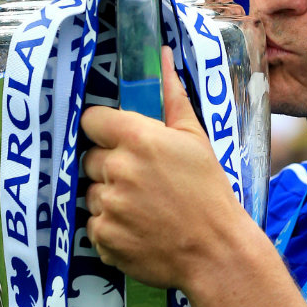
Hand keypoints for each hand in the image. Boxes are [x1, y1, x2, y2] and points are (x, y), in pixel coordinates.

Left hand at [81, 46, 244, 289]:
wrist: (216, 250)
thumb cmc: (209, 191)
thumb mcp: (195, 138)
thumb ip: (173, 96)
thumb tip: (163, 57)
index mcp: (138, 138)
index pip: (91, 120)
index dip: (105, 130)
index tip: (120, 142)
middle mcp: (117, 169)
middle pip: (90, 158)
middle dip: (110, 166)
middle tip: (142, 180)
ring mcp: (108, 206)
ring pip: (92, 193)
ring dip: (110, 198)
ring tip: (144, 207)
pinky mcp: (103, 237)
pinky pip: (94, 224)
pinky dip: (111, 227)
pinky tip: (138, 228)